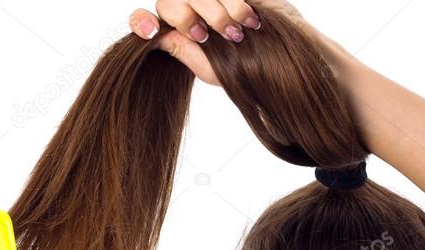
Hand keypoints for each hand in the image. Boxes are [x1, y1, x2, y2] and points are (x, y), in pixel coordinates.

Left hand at [128, 0, 317, 85]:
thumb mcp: (207, 68)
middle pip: (170, 0)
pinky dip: (235, 4)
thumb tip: (156, 36)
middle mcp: (191, 8)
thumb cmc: (245, 69)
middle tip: (206, 35)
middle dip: (186, 17)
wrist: (282, 64)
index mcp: (177, 30)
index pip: (147, 18)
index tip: (149, 31)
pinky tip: (248, 19)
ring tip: (236, 32)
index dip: (142, 21)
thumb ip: (181, 51)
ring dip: (216, 12)